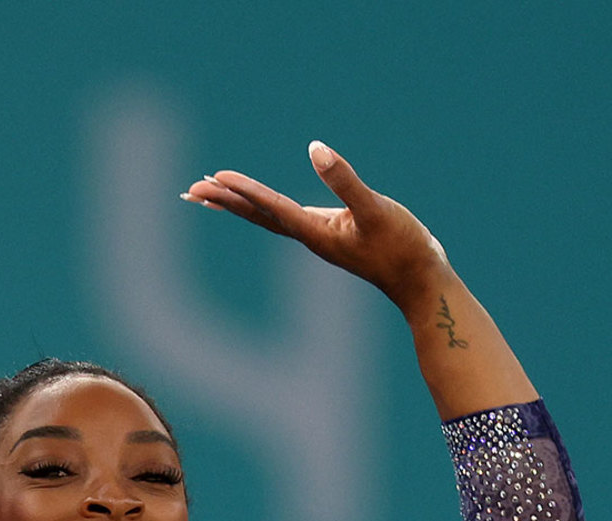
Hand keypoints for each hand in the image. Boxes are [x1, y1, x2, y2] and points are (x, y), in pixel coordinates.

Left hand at [182, 142, 451, 311]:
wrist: (420, 279)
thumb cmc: (402, 246)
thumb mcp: (376, 209)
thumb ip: (345, 181)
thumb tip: (316, 149)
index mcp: (315, 231)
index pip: (270, 206)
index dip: (242, 191)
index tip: (214, 178)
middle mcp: (308, 236)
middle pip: (256, 215)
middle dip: (223, 201)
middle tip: (191, 189)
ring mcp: (317, 236)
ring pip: (267, 217)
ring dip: (237, 205)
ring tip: (209, 194)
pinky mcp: (329, 234)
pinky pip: (285, 217)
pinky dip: (264, 207)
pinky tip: (259, 203)